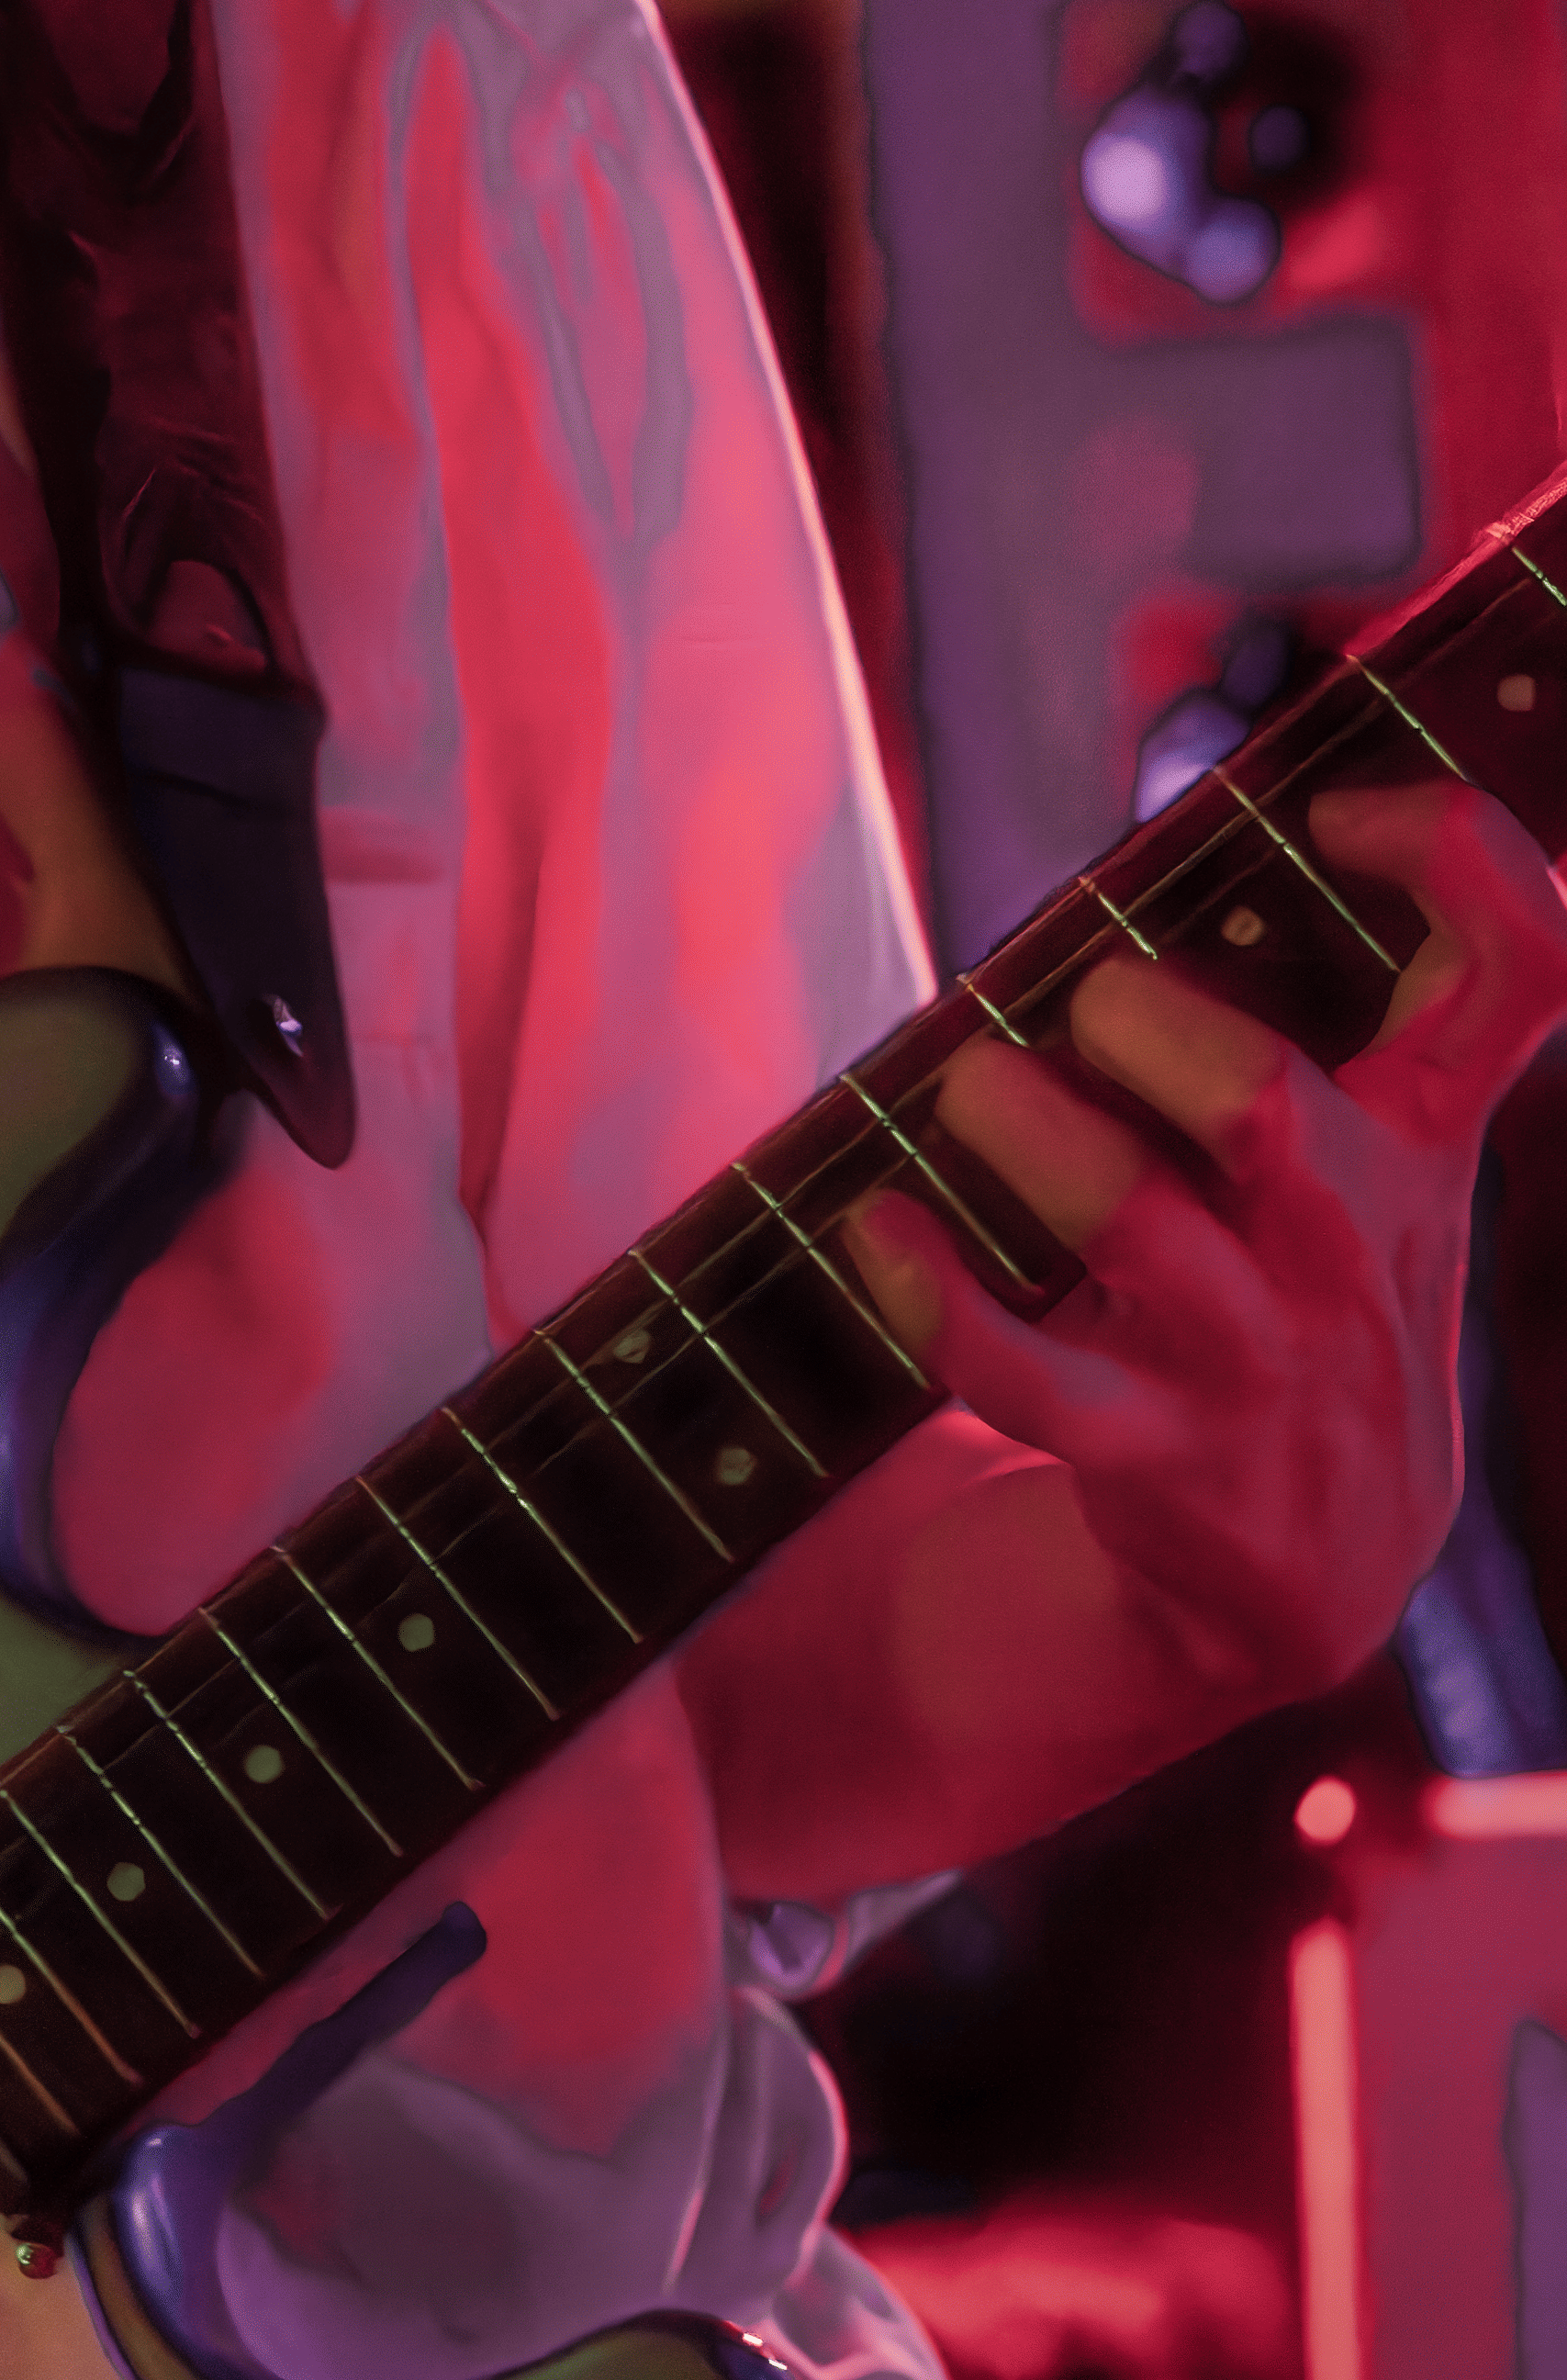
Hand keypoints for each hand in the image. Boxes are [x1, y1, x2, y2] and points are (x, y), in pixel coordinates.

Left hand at [842, 780, 1566, 1708]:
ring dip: (1021, 1130)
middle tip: (1089, 1001)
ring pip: (1130, 1221)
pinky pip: (1021, 1371)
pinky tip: (877, 1229)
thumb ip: (1339, 1026)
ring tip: (970, 1087)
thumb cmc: (1307, 1294)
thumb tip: (1190, 851)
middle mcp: (1354, 1239)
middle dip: (1146, 1027)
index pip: (1521, 967)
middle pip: (1268, 1105)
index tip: (1339, 809)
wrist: (1308, 1570)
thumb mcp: (1375, 1167)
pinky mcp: (1151, 1450)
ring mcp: (1254, 1353)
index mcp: (1422, 1135)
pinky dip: (929, 1290)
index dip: (1455, 853)